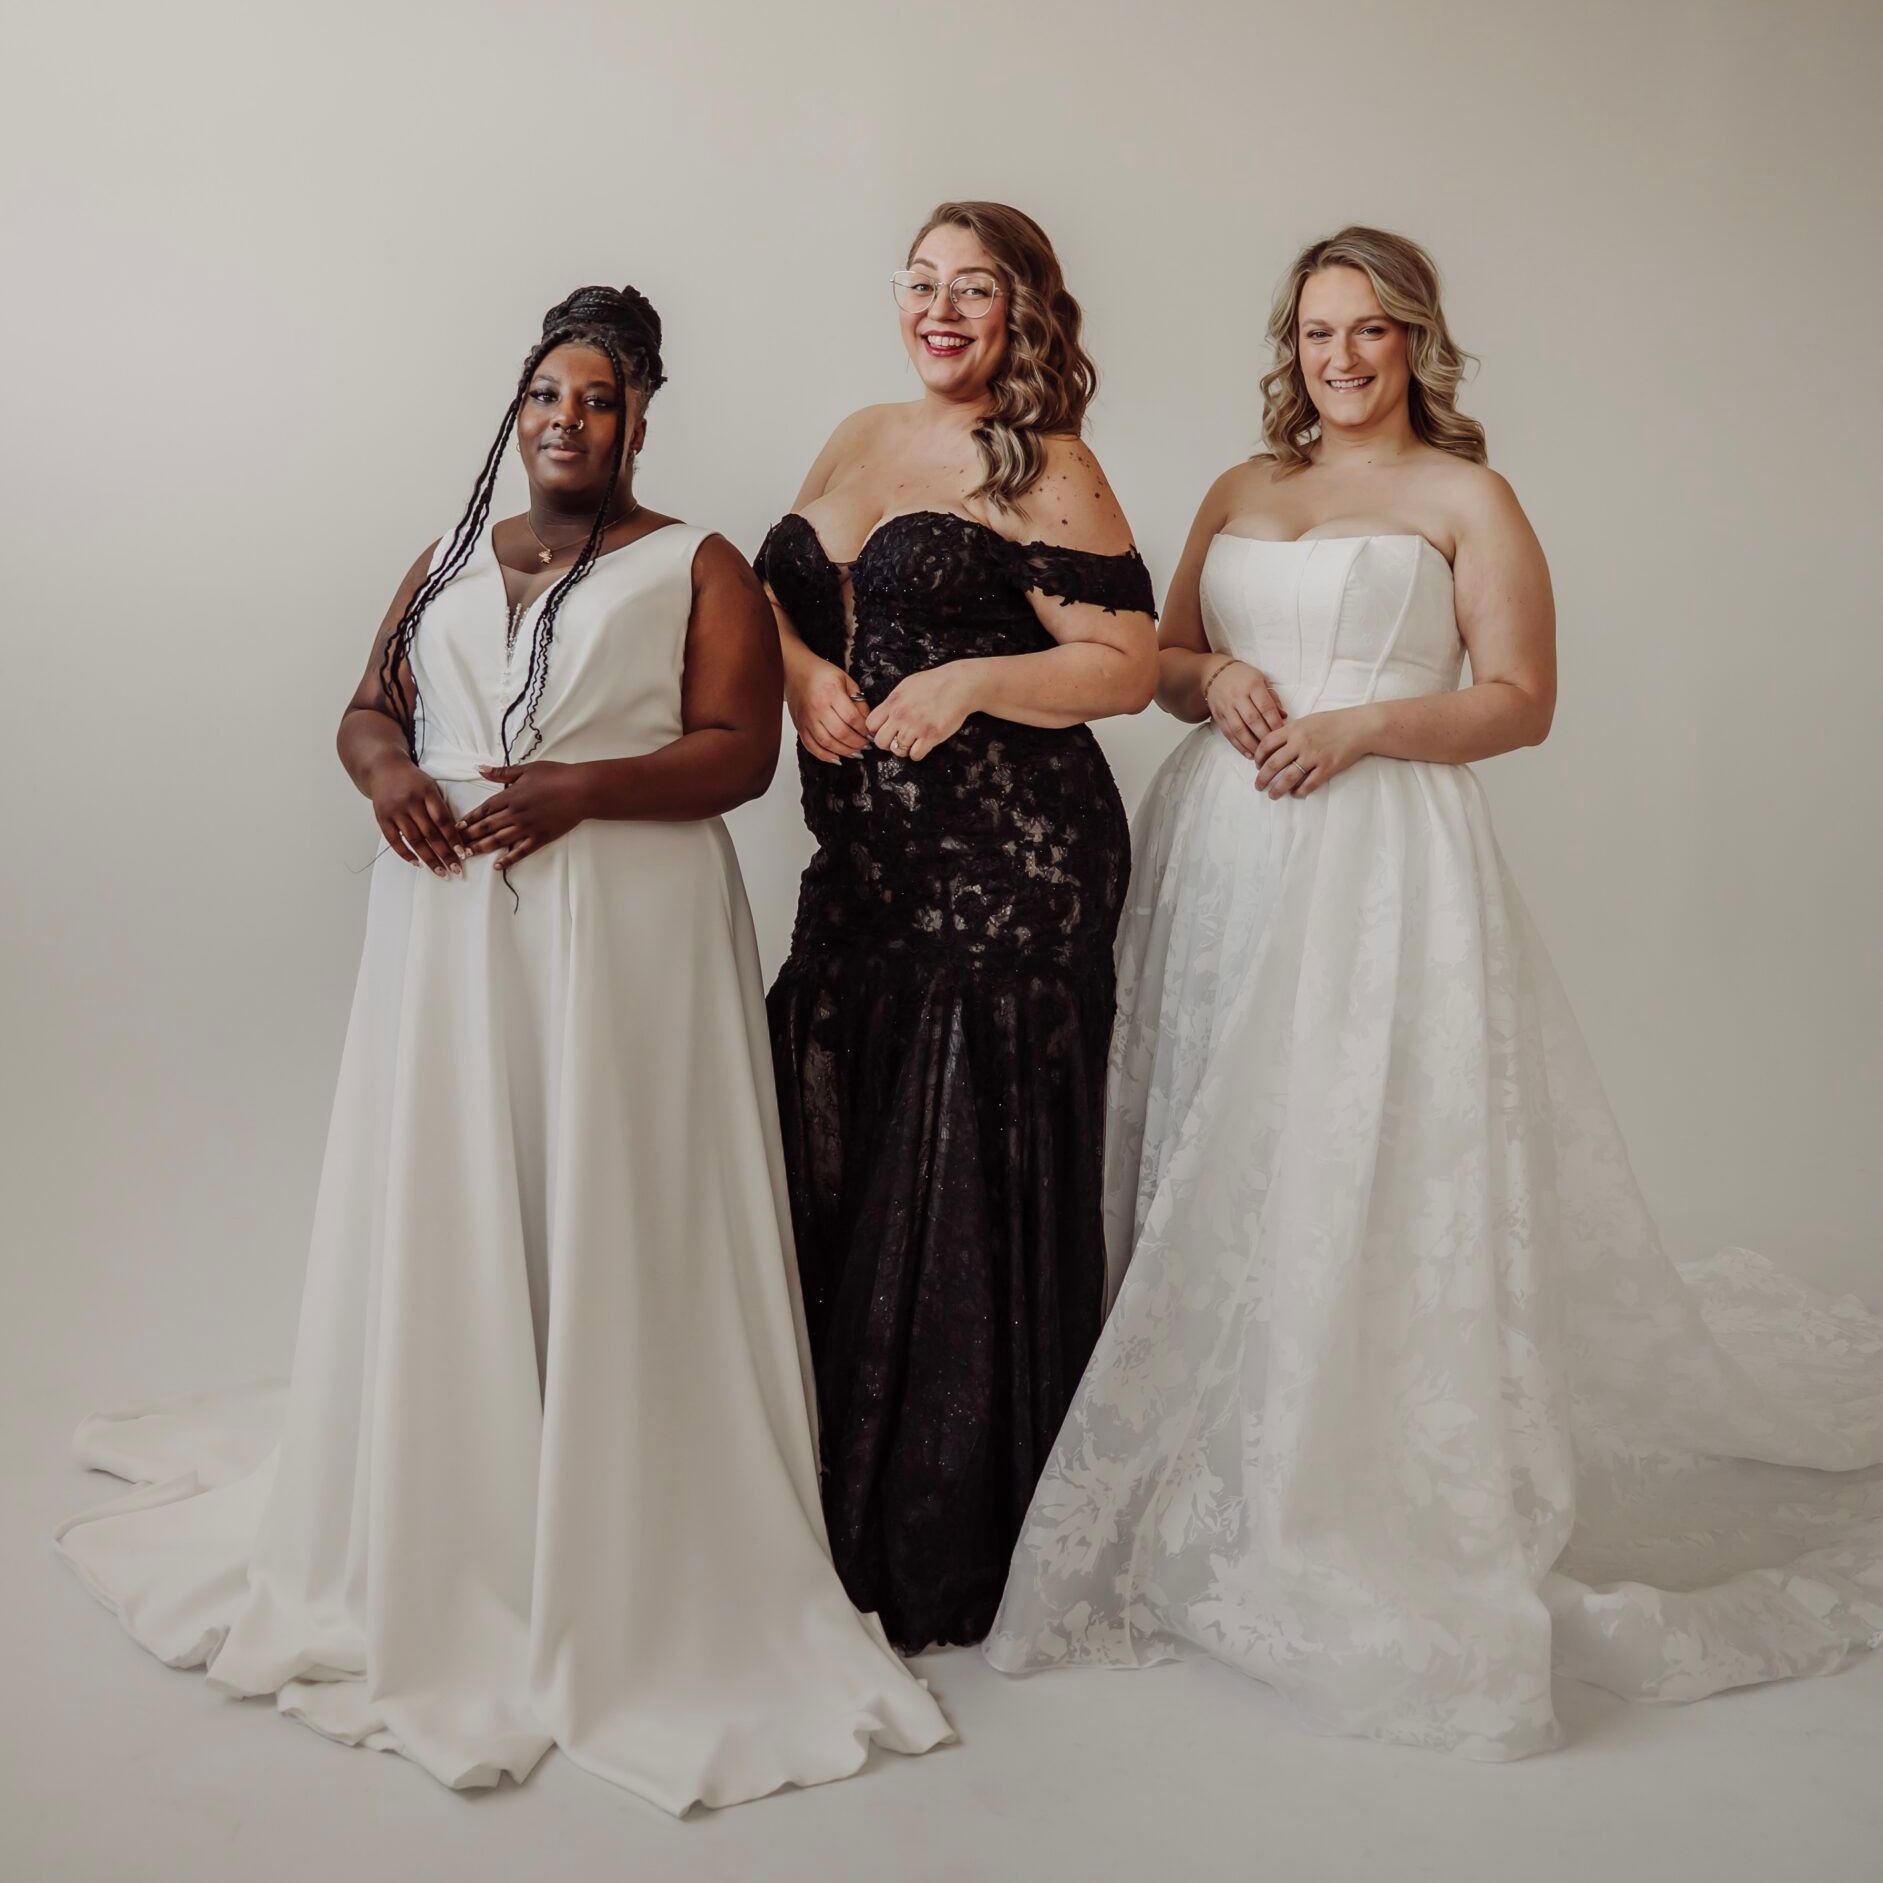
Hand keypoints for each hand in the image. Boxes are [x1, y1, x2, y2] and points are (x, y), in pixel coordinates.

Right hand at [368, 757, 464, 876]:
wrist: (383, 768)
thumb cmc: (412, 781)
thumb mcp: (431, 787)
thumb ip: (440, 808)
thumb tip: (456, 835)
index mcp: (427, 793)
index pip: (443, 820)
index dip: (453, 838)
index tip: (462, 853)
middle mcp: (410, 802)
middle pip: (430, 833)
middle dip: (444, 854)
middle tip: (455, 869)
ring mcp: (395, 811)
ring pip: (414, 840)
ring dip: (428, 858)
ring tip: (440, 871)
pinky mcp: (382, 818)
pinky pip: (394, 841)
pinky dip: (406, 854)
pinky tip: (417, 863)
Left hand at [460, 760, 588, 867]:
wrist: (581, 790)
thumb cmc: (556, 776)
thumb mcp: (527, 769)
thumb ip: (502, 772)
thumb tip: (480, 768)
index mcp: (511, 796)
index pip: (484, 809)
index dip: (469, 818)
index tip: (457, 826)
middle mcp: (515, 813)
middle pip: (487, 826)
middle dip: (469, 835)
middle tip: (455, 844)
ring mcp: (527, 827)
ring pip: (499, 840)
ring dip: (482, 848)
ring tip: (468, 855)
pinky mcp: (541, 838)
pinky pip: (521, 851)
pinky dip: (509, 859)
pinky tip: (498, 865)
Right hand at [786, 654, 870, 763]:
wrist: (795, 670)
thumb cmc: (820, 673)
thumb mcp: (845, 679)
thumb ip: (858, 700)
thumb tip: (867, 721)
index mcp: (831, 693)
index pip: (852, 718)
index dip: (864, 730)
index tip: (871, 734)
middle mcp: (818, 708)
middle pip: (841, 733)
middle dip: (857, 743)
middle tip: (866, 746)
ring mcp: (807, 719)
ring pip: (827, 743)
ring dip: (844, 752)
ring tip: (856, 753)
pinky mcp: (800, 726)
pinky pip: (812, 746)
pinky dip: (825, 756)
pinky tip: (837, 758)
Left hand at [866, 663, 976, 762]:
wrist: (959, 685)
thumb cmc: (934, 682)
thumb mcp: (906, 686)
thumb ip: (893, 701)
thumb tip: (884, 714)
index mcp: (893, 703)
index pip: (871, 725)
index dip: (876, 730)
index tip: (885, 729)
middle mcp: (901, 716)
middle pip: (880, 742)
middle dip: (888, 743)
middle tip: (898, 738)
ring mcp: (915, 727)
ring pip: (898, 751)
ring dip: (904, 749)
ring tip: (913, 740)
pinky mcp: (931, 736)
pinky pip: (915, 755)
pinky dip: (918, 753)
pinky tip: (923, 744)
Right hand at [1203, 659, 1285, 757]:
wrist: (1216, 673)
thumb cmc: (1244, 677)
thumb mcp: (1261, 680)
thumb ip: (1273, 698)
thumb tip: (1284, 717)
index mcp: (1252, 685)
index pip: (1265, 707)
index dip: (1274, 722)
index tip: (1282, 733)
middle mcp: (1237, 696)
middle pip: (1252, 720)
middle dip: (1264, 736)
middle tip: (1274, 747)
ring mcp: (1226, 707)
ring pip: (1239, 730)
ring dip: (1251, 744)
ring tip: (1262, 755)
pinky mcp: (1218, 715)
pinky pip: (1228, 733)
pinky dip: (1239, 745)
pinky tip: (1248, 753)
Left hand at [1253, 708, 1372, 798]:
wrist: (1359, 726)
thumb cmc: (1334, 722)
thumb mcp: (1307, 721)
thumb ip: (1291, 732)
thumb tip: (1274, 745)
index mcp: (1294, 729)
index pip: (1266, 744)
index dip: (1258, 757)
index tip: (1257, 765)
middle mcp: (1301, 743)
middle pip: (1273, 764)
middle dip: (1262, 778)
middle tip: (1258, 786)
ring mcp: (1314, 757)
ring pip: (1288, 778)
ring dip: (1277, 789)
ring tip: (1273, 795)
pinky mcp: (1327, 768)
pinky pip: (1309, 784)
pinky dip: (1300, 791)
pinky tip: (1295, 794)